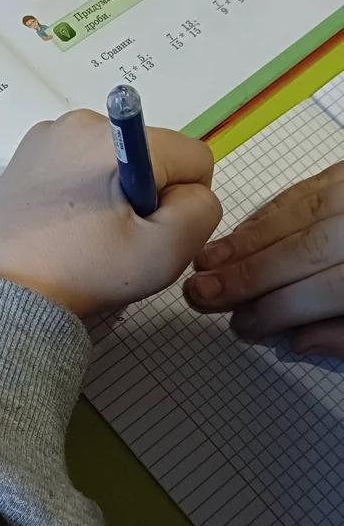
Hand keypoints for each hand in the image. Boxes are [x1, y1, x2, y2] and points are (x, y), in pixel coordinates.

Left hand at [0, 109, 220, 317]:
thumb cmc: (82, 272)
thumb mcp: (163, 252)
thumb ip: (202, 210)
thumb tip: (193, 191)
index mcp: (117, 134)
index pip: (192, 158)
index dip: (184, 202)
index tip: (147, 233)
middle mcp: (80, 121)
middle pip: (151, 157)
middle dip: (146, 196)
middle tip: (112, 241)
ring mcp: (46, 136)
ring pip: (115, 163)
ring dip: (114, 196)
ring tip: (83, 238)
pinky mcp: (23, 157)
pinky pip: (78, 168)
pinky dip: (80, 194)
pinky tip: (60, 229)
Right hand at [184, 161, 343, 357]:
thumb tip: (301, 339)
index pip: (324, 289)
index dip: (277, 310)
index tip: (243, 325)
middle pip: (305, 248)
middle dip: (246, 273)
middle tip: (201, 291)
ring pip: (302, 212)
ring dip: (248, 238)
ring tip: (208, 259)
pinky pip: (310, 186)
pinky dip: (273, 210)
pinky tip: (246, 228)